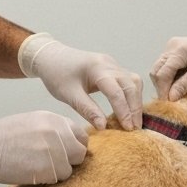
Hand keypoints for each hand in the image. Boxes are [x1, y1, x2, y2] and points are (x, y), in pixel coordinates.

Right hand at [0, 111, 88, 186]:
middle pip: (80, 152)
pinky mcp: (46, 169)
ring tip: (38, 167)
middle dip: (70, 160)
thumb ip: (52, 128)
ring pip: (69, 169)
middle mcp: (56, 133)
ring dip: (57, 171)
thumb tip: (68, 139)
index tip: (67, 152)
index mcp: (52, 119)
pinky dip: (47, 179)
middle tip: (55, 163)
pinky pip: (57, 178)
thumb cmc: (3, 136)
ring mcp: (52, 151)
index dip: (75, 145)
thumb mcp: (31, 121)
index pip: (80, 134)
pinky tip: (32, 172)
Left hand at [19, 33, 142, 129]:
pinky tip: (129, 109)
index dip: (123, 111)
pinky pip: (128, 80)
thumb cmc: (56, 74)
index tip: (127, 129)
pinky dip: (131, 95)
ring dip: (136, 101)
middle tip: (135, 128)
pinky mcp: (112, 68)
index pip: (116, 91)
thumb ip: (87, 110)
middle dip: (135, 107)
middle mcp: (109, 64)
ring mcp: (112, 64)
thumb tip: (103, 127)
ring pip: (133, 81)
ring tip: (134, 121)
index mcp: (97, 68)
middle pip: (131, 85)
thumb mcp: (69, 95)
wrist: (50, 57)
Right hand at [150, 26, 186, 100]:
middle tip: (169, 99)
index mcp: (177, 50)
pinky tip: (178, 81)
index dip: (163, 90)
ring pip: (159, 66)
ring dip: (164, 80)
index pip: (162, 74)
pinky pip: (166, 63)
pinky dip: (169, 74)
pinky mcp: (176, 47)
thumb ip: (183, 86)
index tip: (168, 103)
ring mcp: (172, 45)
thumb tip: (170, 98)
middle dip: (161, 86)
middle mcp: (171, 46)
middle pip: (156, 70)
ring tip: (175, 91)